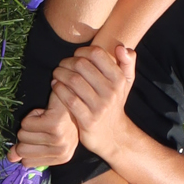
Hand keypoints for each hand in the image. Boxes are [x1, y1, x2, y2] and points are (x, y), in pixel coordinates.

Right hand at [10, 102, 78, 168]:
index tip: (41, 135)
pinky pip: (26, 123)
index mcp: (62, 157)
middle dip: (26, 135)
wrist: (75, 92)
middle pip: (22, 150)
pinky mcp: (54, 124)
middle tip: (42, 125)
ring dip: (30, 123)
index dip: (27, 146)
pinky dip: (31, 114)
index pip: (27, 162)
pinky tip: (45, 111)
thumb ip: (28, 149)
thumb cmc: (61, 115)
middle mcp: (63, 151)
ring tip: (45, 117)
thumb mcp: (47, 136)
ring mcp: (59, 138)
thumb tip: (10, 158)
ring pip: (22, 135)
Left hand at [49, 41, 136, 156]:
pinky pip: (70, 100)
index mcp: (119, 79)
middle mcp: (111, 91)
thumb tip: (122, 47)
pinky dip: (59, 89)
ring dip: (60, 74)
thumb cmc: (115, 104)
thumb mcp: (126, 83)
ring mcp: (100, 106)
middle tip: (61, 64)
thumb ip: (128, 63)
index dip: (82, 51)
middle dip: (68, 62)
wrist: (113, 136)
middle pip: (83, 65)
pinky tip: (55, 86)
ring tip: (56, 73)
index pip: (97, 54)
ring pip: (74, 81)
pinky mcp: (88, 120)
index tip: (75, 56)